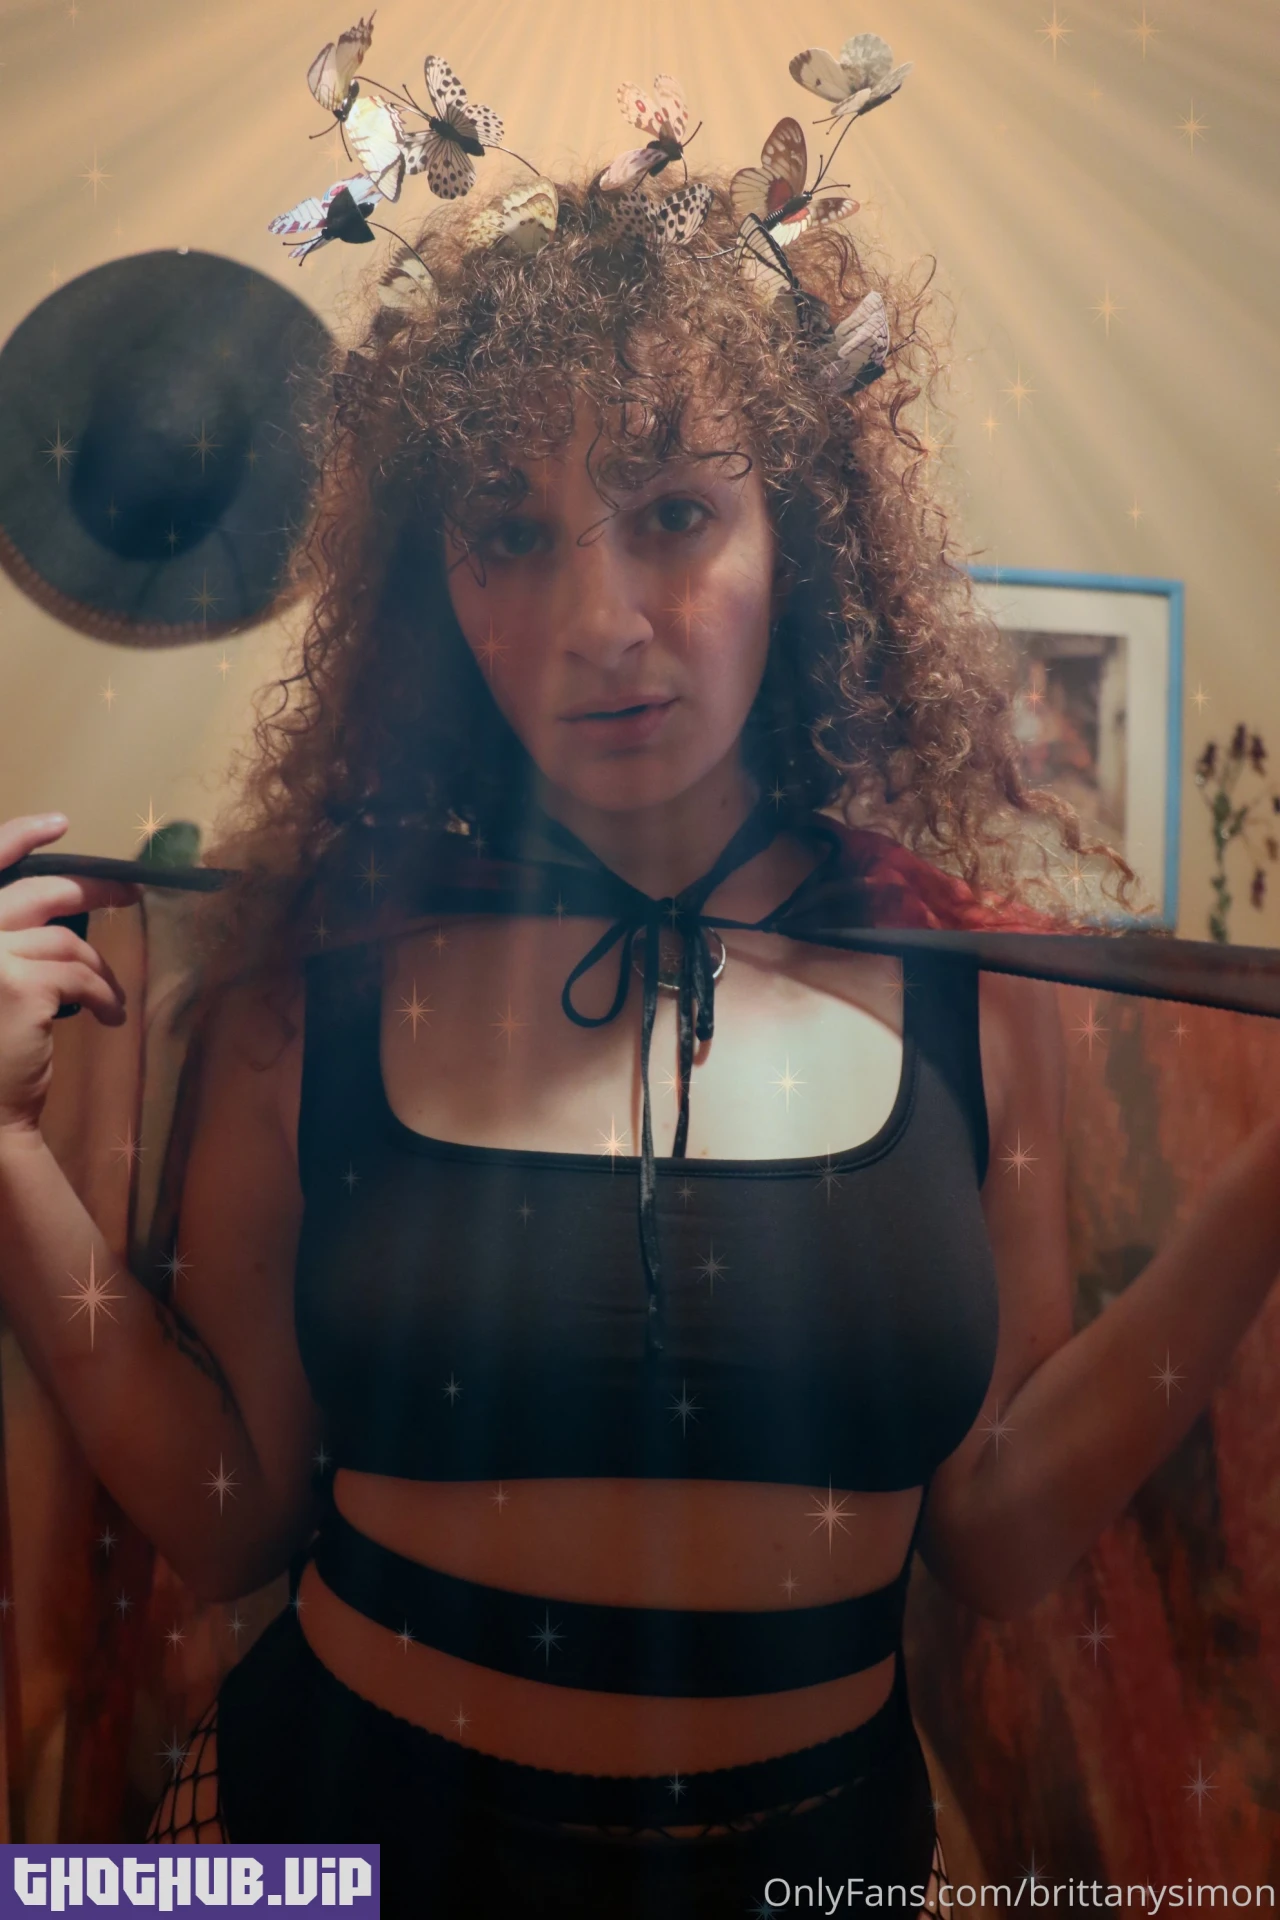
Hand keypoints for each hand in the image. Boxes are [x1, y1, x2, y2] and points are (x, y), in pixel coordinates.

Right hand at [0, 814, 140, 1138]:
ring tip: (113, 997)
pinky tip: (111, 1016)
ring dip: (100, 967)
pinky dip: (104, 993)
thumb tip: (62, 907)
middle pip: (39, 894)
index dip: (20, 836)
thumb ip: (7, 942)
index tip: (60, 823)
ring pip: (68, 942)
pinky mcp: (21, 986)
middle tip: (130, 895)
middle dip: (94, 890)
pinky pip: (82, 975)